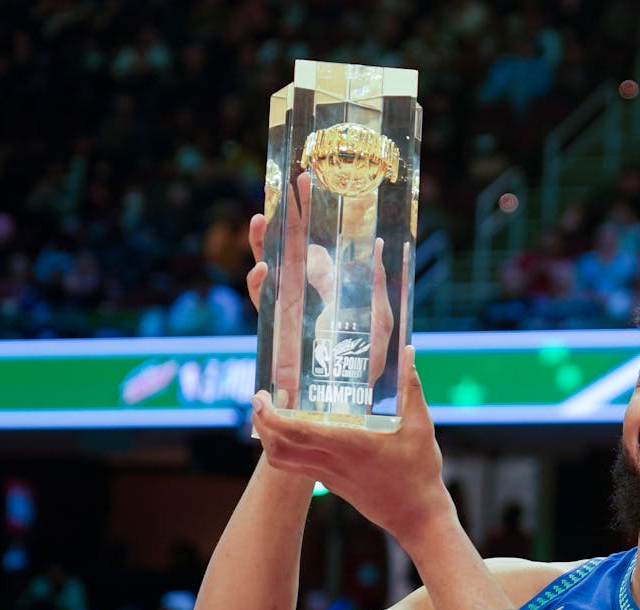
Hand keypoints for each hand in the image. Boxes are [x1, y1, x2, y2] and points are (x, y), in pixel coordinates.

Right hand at [247, 175, 397, 407]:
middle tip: (288, 181)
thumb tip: (376, 246)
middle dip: (289, 214)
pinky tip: (263, 270)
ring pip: (271, 267)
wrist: (345, 400)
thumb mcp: (381, 318)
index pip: (318, 238)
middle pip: (291, 244)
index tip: (310, 178)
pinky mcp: (277, 331)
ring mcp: (288, 308)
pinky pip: (262, 304)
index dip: (313, 210)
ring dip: (263, 244)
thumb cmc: (367, 363)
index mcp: (329, 282)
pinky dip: (259, 287)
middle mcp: (305, 290)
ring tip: (261, 218)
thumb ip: (375, 284)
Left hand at [250, 345, 452, 546]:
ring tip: (271, 416)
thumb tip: (408, 353)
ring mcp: (329, 477)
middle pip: (279, 447)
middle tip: (260, 400)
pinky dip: (287, 450)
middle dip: (261, 423)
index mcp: (349, 446)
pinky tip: (297, 433)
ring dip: (270, 439)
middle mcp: (333, 463)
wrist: (417, 516)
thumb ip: (411, 388)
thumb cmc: (420, 472)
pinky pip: (298, 467)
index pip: (297, 433)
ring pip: (283, 461)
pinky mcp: (332, 485)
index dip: (271, 417)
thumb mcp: (421, 426)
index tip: (260, 398)